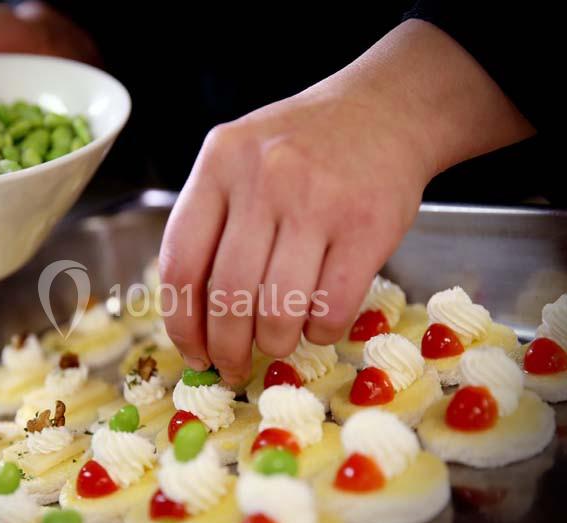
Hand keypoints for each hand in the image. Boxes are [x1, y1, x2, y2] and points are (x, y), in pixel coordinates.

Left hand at [159, 20, 534, 384]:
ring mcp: (318, 202)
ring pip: (278, 310)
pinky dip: (320, 331)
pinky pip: (331, 308)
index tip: (192, 352)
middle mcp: (264, 179)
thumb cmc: (303, 147)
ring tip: (277, 343)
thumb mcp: (240, 160)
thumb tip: (195, 317)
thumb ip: (213, 222)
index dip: (181, 324)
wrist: (385, 110)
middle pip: (227, 296)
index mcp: (219, 164)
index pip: (181, 263)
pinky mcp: (368, 226)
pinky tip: (318, 323)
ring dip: (274, 343)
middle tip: (232, 367)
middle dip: (226, 349)